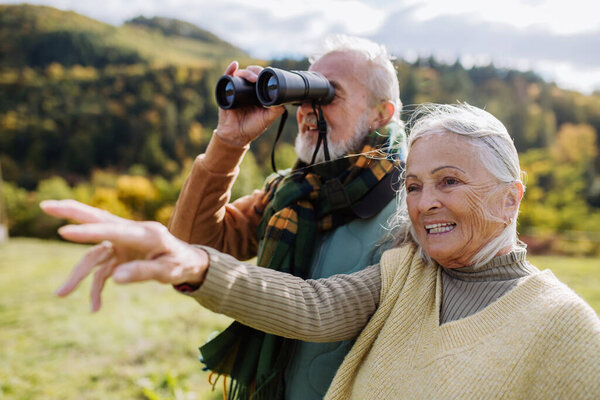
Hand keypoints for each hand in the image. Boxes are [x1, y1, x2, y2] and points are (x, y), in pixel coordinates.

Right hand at [40, 199, 208, 311]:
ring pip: (94, 255)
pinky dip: (97, 287)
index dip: (89, 231)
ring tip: (60, 295)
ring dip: (78, 275)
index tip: (64, 232)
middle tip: (44, 206)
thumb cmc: (182, 264)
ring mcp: (124, 242)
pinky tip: (95, 307)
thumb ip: (143, 273)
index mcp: (147, 233)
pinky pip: (103, 270)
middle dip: (71, 213)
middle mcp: (132, 233)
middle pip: (98, 220)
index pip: (113, 230)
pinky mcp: (121, 253)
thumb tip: (115, 278)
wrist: (190, 263)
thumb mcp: (168, 272)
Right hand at [215, 61, 285, 146]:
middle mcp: (248, 89)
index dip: (265, 74)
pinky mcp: (226, 91)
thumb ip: (277, 109)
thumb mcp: (268, 118)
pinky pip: (227, 78)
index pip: (262, 78)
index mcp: (258, 93)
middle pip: (252, 73)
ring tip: (252, 78)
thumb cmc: (252, 127)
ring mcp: (237, 89)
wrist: (236, 136)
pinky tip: (234, 65)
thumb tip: (283, 98)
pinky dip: (230, 70)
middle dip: (256, 71)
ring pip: (241, 74)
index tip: (270, 73)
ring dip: (247, 72)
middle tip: (260, 77)